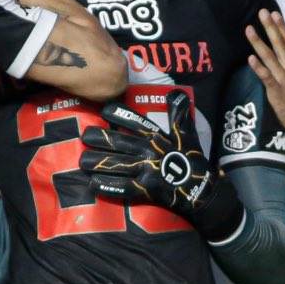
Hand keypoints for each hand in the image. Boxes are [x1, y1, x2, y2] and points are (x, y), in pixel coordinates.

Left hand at [81, 92, 241, 238]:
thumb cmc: (192, 160)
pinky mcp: (145, 189)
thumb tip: (175, 93)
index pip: (135, 121)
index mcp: (157, 136)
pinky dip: (106, 186)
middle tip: (83, 136)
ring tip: (82, 162)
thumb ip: (179, 113)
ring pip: (115, 164)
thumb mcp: (187, 134)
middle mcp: (149, 150)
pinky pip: (121, 187)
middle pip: (118, 142)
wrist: (202, 190)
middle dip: (98, 138)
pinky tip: (92, 184)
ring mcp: (146, 170)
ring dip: (96, 162)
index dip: (118, 114)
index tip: (103, 111)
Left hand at [245, 9, 284, 133]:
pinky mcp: (276, 89)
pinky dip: (258, 67)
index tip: (275, 14)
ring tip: (249, 29)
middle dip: (270, 27)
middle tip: (262, 12)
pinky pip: (265, 76)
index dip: (281, 27)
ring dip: (258, 43)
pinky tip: (250, 58)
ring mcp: (283, 78)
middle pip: (279, 43)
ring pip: (269, 57)